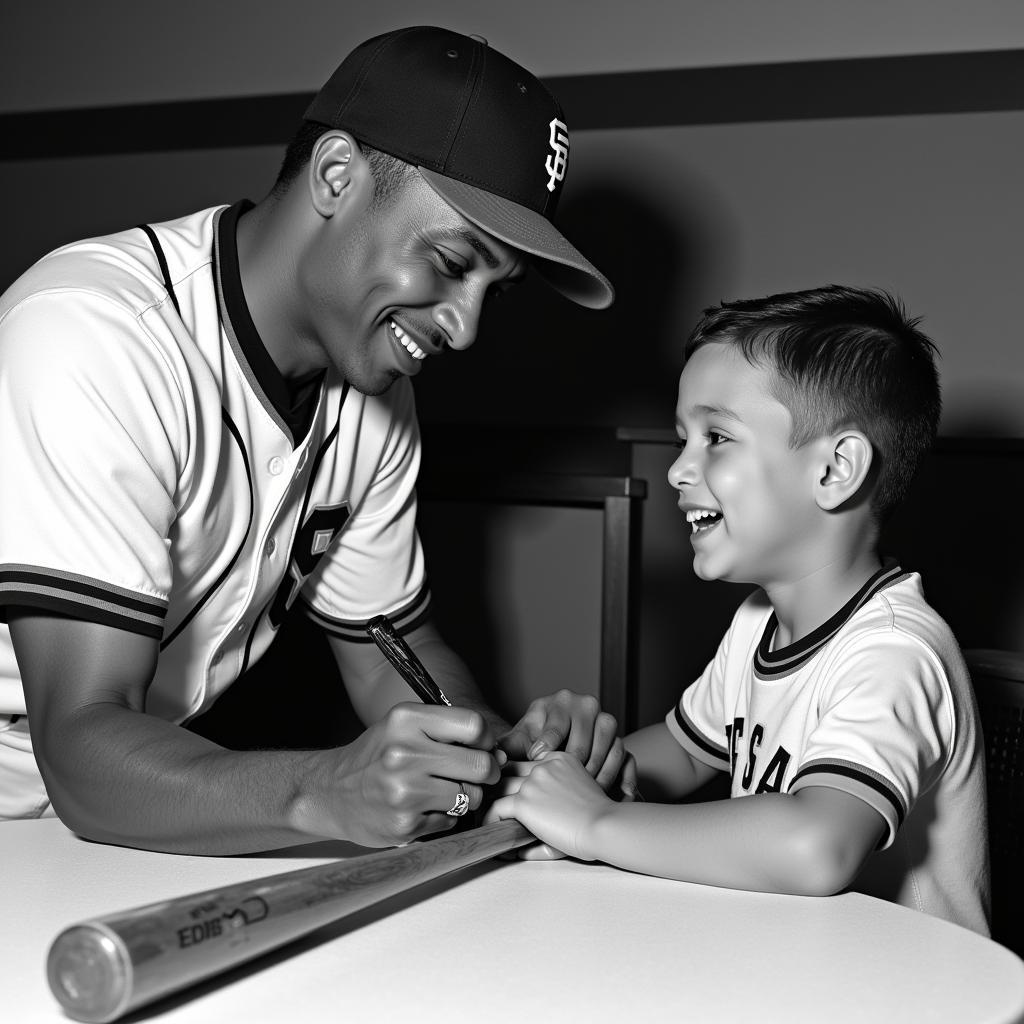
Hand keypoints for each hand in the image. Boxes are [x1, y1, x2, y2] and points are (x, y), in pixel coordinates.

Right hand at [310, 702, 503, 847]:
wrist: (330, 793)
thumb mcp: (403, 726)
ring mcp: (405, 791)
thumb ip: (448, 732)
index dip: (485, 740)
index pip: (474, 725)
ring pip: (471, 796)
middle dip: (484, 773)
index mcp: (407, 719)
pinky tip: (422, 809)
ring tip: (439, 792)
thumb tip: (499, 753)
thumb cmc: (375, 757)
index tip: (480, 748)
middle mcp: (405, 752)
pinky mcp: (405, 824)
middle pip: (481, 764)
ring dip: (464, 798)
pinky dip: (444, 817)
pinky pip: (451, 821)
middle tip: (471, 776)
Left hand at [487, 751, 619, 860]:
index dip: (514, 775)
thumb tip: (538, 801)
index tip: (507, 790)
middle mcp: (543, 765)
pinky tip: (491, 829)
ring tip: (488, 818)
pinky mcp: (524, 802)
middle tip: (490, 803)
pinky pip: (496, 808)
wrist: (605, 826)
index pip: (527, 761)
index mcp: (559, 758)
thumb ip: (556, 795)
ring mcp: (532, 782)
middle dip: (497, 786)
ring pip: (499, 788)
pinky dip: (490, 819)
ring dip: (492, 803)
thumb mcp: (578, 797)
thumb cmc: (598, 818)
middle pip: (509, 771)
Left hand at [498, 690, 624, 790]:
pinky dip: (624, 777)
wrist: (557, 740)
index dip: (547, 744)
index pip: (556, 724)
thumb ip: (507, 746)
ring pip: (608, 748)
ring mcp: (606, 721)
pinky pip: (627, 758)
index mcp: (560, 702)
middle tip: (562, 789)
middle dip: (573, 768)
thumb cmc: (537, 741)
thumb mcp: (522, 739)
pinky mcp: (620, 739)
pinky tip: (619, 795)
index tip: (539, 758)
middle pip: (582, 742)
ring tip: (585, 796)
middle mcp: (586, 706)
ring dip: (597, 775)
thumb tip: (497, 757)